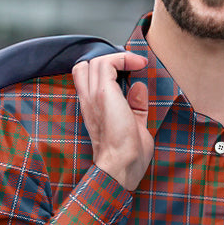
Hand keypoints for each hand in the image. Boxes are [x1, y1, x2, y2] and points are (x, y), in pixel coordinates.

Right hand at [72, 51, 151, 190]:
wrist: (121, 166)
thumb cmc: (128, 156)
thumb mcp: (135, 125)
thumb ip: (135, 106)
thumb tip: (139, 87)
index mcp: (92, 110)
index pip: (86, 79)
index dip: (105, 70)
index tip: (129, 71)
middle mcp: (88, 101)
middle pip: (85, 66)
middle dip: (108, 62)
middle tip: (130, 67)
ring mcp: (93, 97)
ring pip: (95, 61)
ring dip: (118, 58)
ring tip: (137, 64)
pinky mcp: (102, 94)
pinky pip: (107, 63)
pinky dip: (123, 58)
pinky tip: (138, 64)